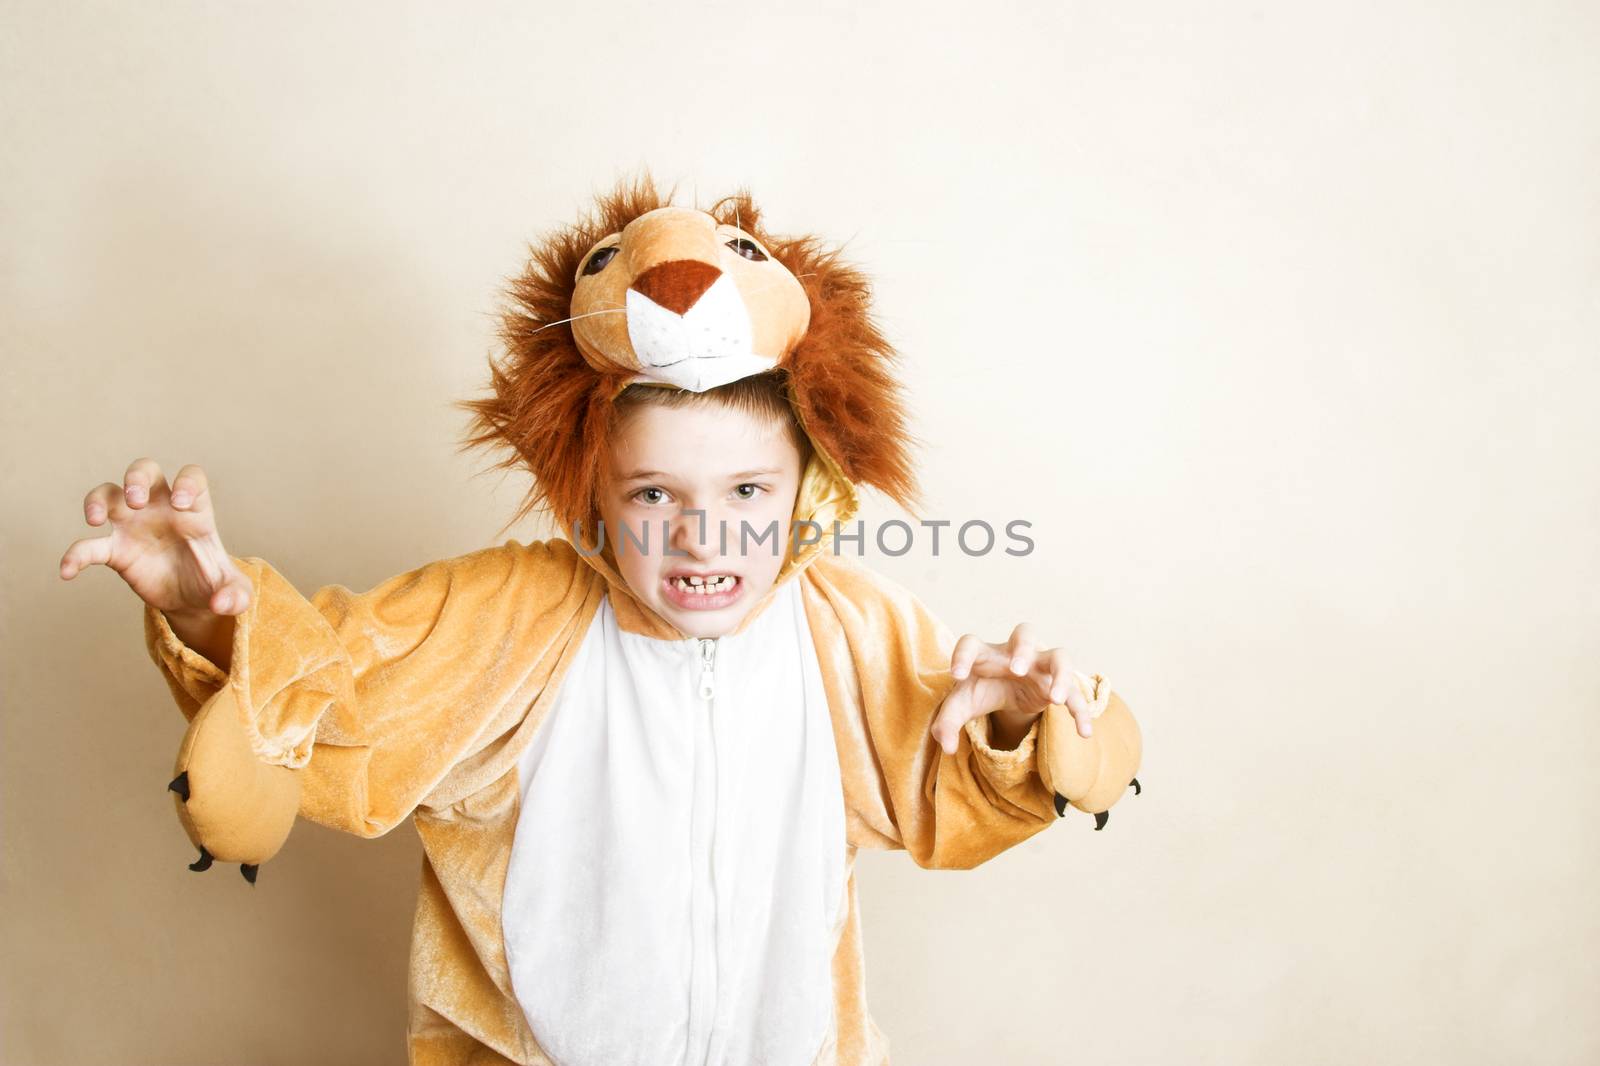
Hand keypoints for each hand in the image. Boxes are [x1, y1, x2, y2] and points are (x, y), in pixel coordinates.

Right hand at [58, 457, 251, 618]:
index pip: (191, 478)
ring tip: (96, 520)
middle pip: (145, 471)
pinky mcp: (116, 550)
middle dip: (137, 477)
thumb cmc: (214, 583)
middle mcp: (162, 509)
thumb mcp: (235, 592)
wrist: (191, 600)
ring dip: (98, 500)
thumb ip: (236, 596)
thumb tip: (221, 606)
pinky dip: (75, 555)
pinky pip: (88, 546)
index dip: (186, 483)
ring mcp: (135, 526)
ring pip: (109, 494)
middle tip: (137, 500)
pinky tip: (68, 571)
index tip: (180, 504)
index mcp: (195, 512)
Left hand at [929, 623, 1095, 754]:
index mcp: (984, 654)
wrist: (1006, 690)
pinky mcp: (1054, 685)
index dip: (962, 655)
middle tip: (1017, 670)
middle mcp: (1014, 653)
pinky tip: (1083, 733)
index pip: (970, 643)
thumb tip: (947, 746)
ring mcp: (1039, 666)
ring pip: (1059, 656)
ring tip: (1056, 700)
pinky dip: (1081, 711)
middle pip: (1025, 633)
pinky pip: (1075, 693)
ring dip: (1061, 674)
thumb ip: (947, 722)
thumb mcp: (961, 705)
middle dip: (1023, 649)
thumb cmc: (981, 689)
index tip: (956, 675)